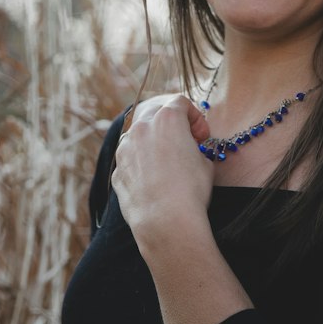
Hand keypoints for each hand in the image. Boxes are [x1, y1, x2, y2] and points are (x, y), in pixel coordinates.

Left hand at [111, 94, 214, 252]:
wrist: (166, 221)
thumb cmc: (190, 190)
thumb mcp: (205, 163)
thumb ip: (193, 147)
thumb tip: (188, 150)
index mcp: (167, 119)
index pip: (180, 102)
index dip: (196, 118)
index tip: (202, 136)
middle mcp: (141, 128)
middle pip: (154, 110)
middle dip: (170, 121)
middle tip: (184, 139)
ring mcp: (125, 149)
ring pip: (138, 133)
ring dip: (153, 140)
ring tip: (168, 159)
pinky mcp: (117, 170)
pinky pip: (130, 158)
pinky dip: (141, 161)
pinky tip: (154, 179)